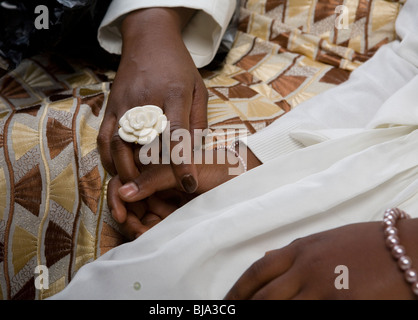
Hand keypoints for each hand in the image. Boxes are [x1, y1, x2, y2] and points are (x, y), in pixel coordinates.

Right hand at [97, 7, 207, 192]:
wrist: (148, 40)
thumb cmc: (178, 67)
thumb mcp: (198, 89)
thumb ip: (198, 121)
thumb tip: (194, 153)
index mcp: (174, 95)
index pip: (177, 134)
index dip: (182, 163)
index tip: (189, 185)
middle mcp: (145, 101)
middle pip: (144, 145)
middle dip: (150, 175)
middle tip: (159, 195)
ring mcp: (123, 105)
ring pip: (119, 146)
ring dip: (127, 172)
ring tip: (137, 189)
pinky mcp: (109, 107)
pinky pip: (104, 139)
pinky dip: (109, 160)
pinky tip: (118, 172)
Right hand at [108, 147, 261, 239]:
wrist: (248, 182)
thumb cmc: (220, 168)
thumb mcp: (186, 168)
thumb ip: (154, 178)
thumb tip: (124, 192)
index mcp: (155, 165)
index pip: (124, 180)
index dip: (118, 196)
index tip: (121, 213)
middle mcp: (156, 184)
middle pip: (127, 202)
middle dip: (127, 218)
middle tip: (137, 231)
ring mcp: (164, 201)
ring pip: (138, 217)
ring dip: (137, 228)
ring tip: (147, 236)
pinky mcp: (172, 217)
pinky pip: (153, 226)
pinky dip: (150, 234)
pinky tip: (154, 237)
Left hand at [225, 220, 417, 299]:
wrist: (407, 248)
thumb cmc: (367, 244)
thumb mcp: (325, 241)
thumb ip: (295, 252)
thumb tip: (265, 258)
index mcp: (300, 249)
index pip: (258, 271)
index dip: (238, 289)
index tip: (226, 303)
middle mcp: (306, 267)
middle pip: (264, 294)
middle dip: (244, 307)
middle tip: (229, 317)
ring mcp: (324, 287)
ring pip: (282, 307)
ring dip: (265, 315)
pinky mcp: (342, 303)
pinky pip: (312, 315)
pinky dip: (295, 318)